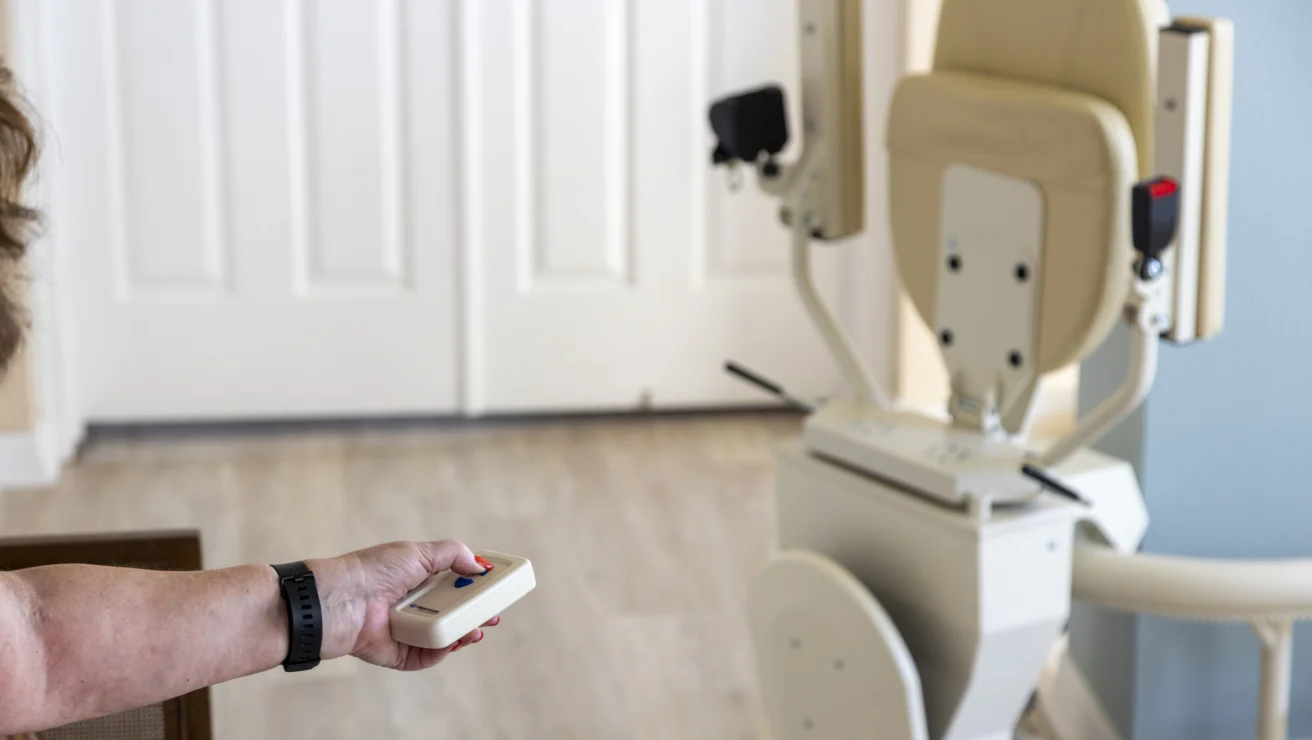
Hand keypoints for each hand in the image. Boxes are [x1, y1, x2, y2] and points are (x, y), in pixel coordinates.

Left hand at [306, 540, 498, 669]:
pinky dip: (441, 651)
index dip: (474, 588)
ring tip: (475, 629)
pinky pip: (426, 656)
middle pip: (452, 613)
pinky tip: (454, 642)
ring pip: (443, 637)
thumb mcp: (417, 552)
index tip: (494, 589)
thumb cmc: (373, 571)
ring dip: (463, 634)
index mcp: (416, 579)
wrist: (340, 601)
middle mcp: (412, 605)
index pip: (452, 585)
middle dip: (476, 615)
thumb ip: (452, 554)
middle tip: (493, 615)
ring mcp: (405, 630)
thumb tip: (480, 565)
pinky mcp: (398, 654)